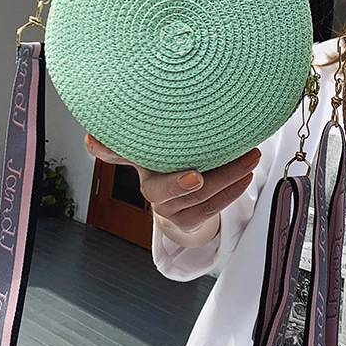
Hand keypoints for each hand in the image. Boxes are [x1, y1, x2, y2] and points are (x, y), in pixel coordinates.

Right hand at [85, 135, 260, 236]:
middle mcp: (150, 190)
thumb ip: (141, 128)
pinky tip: (245, 176)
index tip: (96, 140)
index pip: (115, 155)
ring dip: (224, 180)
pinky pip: (210, 211)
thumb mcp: (157, 140)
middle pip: (159, 191)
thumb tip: (96, 125)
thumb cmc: (173, 158)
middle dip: (177, 183)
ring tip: (249, 159)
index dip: (107, 150)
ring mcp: (170, 209)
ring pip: (194, 200)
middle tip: (197, 176)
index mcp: (139, 163)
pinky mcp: (189, 220)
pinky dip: (231, 193)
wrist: (187, 190)